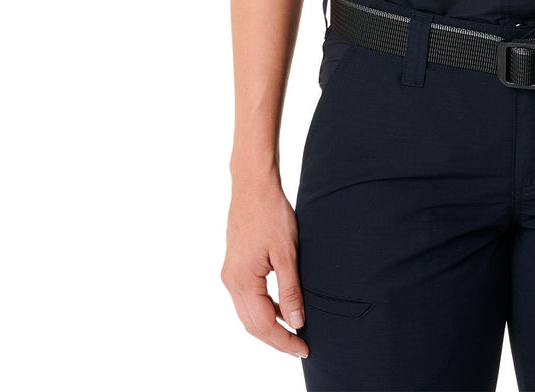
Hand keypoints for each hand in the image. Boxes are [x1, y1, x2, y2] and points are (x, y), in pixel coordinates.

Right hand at [220, 179, 308, 358]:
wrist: (254, 187)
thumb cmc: (271, 214)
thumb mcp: (287, 253)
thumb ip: (291, 289)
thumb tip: (296, 322)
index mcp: (242, 280)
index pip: (263, 324)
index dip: (283, 340)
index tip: (304, 348)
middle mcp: (231, 281)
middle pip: (252, 324)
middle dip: (276, 339)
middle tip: (301, 347)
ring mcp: (230, 274)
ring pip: (248, 313)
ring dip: (269, 325)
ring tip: (294, 332)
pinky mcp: (235, 267)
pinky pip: (248, 298)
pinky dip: (264, 309)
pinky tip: (283, 308)